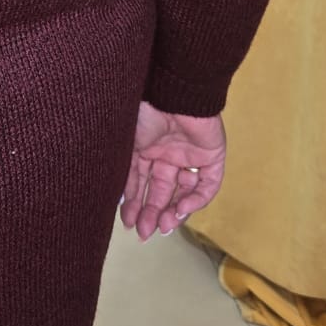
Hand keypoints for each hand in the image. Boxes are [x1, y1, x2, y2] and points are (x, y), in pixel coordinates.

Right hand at [120, 100, 224, 240]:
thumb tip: (113, 199)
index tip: (128, 223)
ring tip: (164, 226)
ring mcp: (190, 155)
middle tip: (145, 232)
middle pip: (162, 190)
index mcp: (146, 148)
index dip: (135, 203)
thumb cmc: (143, 113)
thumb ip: (122, 173)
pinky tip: (181, 209)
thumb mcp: (125, 146)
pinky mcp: (212, 155)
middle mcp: (167, 153)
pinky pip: (208, 184)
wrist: (172, 93)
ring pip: (184, 191)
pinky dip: (196, 199)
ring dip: (173, 210)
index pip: (141, 182)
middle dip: (152, 213)